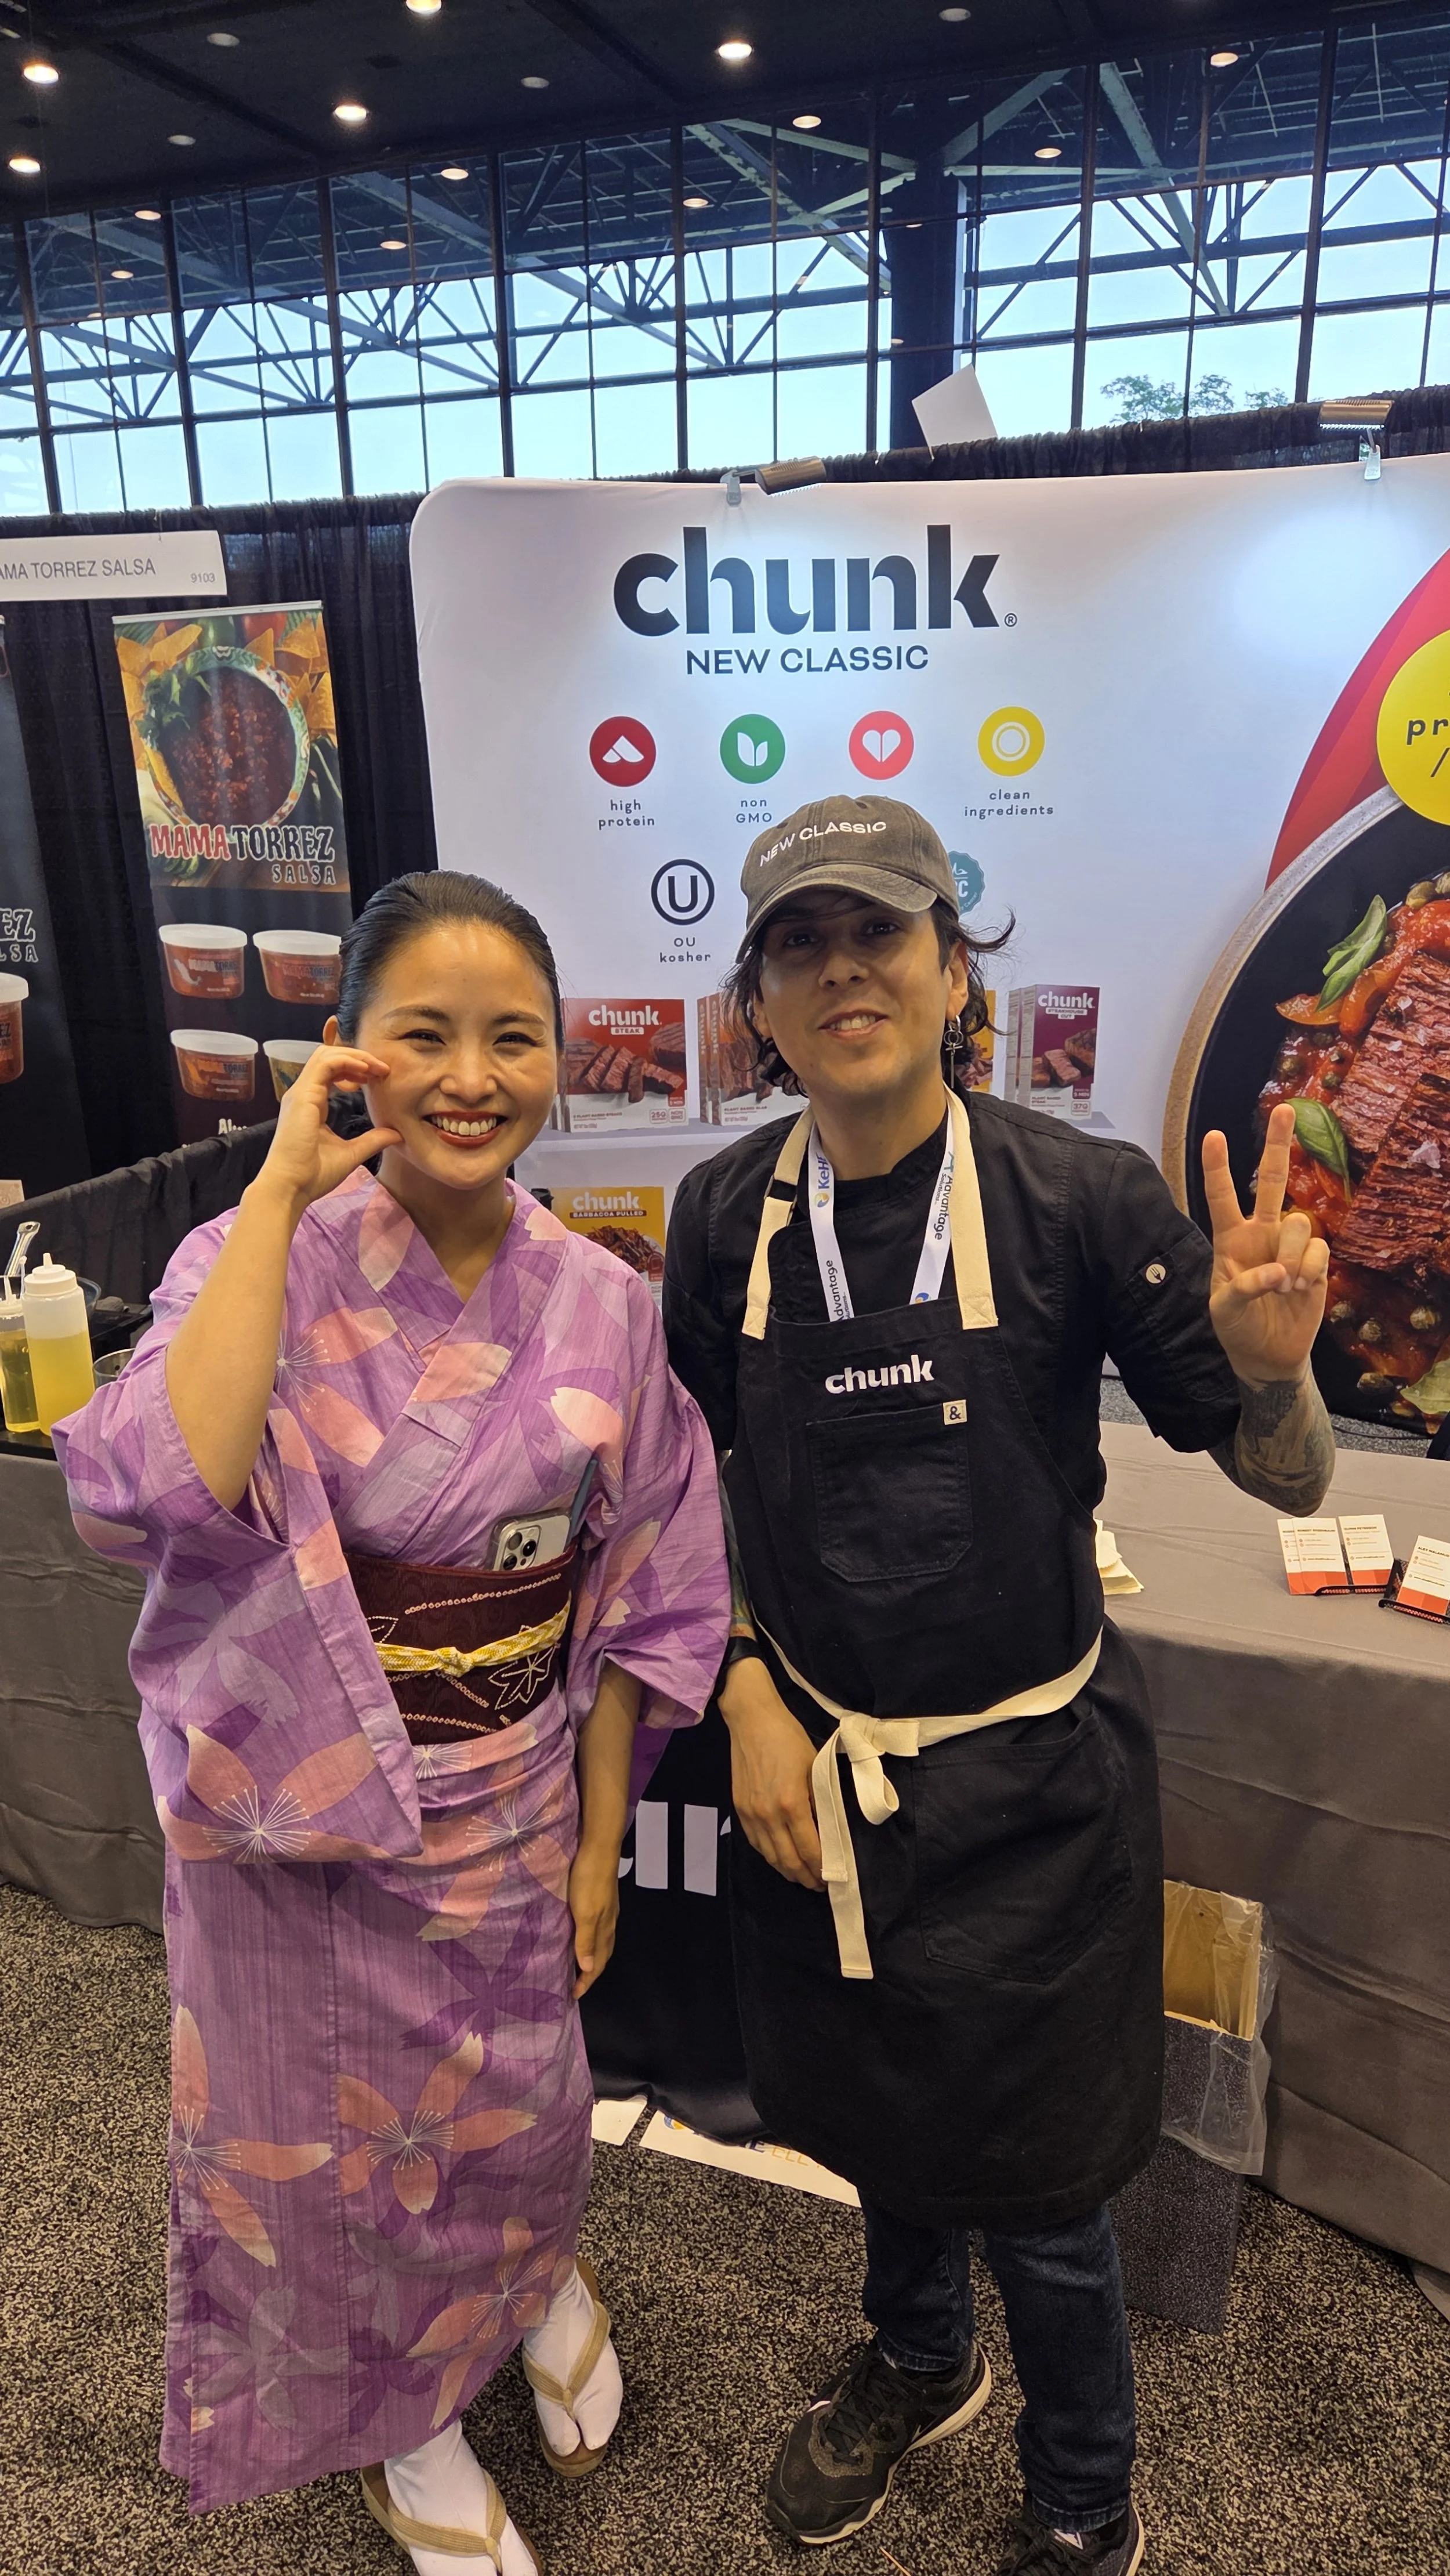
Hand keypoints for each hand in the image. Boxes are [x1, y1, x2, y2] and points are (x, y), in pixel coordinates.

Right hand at [253, 1044, 399, 1218]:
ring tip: (377, 1067)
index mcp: (312, 1104)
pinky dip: (347, 1061)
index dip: (355, 1069)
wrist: (291, 1186)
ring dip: (355, 1056)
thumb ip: (372, 1140)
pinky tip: (365, 1071)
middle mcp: (304, 1094)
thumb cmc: (313, 1175)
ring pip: (326, 1055)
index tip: (378, 1077)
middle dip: (357, 1057)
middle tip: (382, 1069)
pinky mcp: (303, 1096)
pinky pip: (325, 1064)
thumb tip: (396, 1134)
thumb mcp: (351, 1153)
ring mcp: (301, 1093)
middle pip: (328, 1057)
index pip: (331, 1072)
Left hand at [569, 1839, 621, 1997]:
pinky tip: (580, 1936)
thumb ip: (586, 1940)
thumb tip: (588, 1969)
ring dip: (591, 1958)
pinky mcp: (602, 1900)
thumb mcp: (585, 1913)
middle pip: (601, 1956)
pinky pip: (598, 1930)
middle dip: (590, 1974)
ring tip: (577, 1967)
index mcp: (604, 1929)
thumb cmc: (589, 1881)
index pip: (597, 1964)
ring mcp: (607, 1911)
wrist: (599, 1849)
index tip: (573, 1996)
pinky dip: (590, 1941)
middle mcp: (608, 1923)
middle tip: (575, 1986)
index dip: (587, 1981)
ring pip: (601, 1943)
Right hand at [718, 1656, 823, 1890]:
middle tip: (819, 1885)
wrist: (752, 1720)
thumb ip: (820, 1800)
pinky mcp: (740, 1809)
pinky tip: (779, 1858)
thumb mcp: (814, 1767)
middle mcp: (768, 1815)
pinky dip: (769, 1856)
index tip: (833, 1878)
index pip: (810, 1848)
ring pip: (770, 1856)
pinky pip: (755, 1843)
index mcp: (791, 1804)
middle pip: (788, 1860)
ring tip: (801, 1877)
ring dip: (787, 1870)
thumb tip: (827, 1826)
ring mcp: (751, 1814)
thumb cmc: (788, 1738)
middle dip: (806, 1876)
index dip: (822, 1868)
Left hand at [1201, 1101, 1329, 1384]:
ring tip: (1285, 1285)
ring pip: (1299, 1222)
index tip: (1214, 1136)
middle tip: (1285, 1109)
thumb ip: (1242, 1289)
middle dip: (1278, 1145)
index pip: (1222, 1198)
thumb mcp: (1224, 1311)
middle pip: (1273, 1182)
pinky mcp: (1316, 1261)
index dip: (1218, 1168)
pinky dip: (1310, 1268)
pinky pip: (1319, 1247)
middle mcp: (1261, 1233)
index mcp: (1230, 1239)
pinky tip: (1301, 1287)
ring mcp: (1290, 1245)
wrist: (1269, 1354)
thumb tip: (1276, 1273)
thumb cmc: (1237, 1328)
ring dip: (1293, 1254)